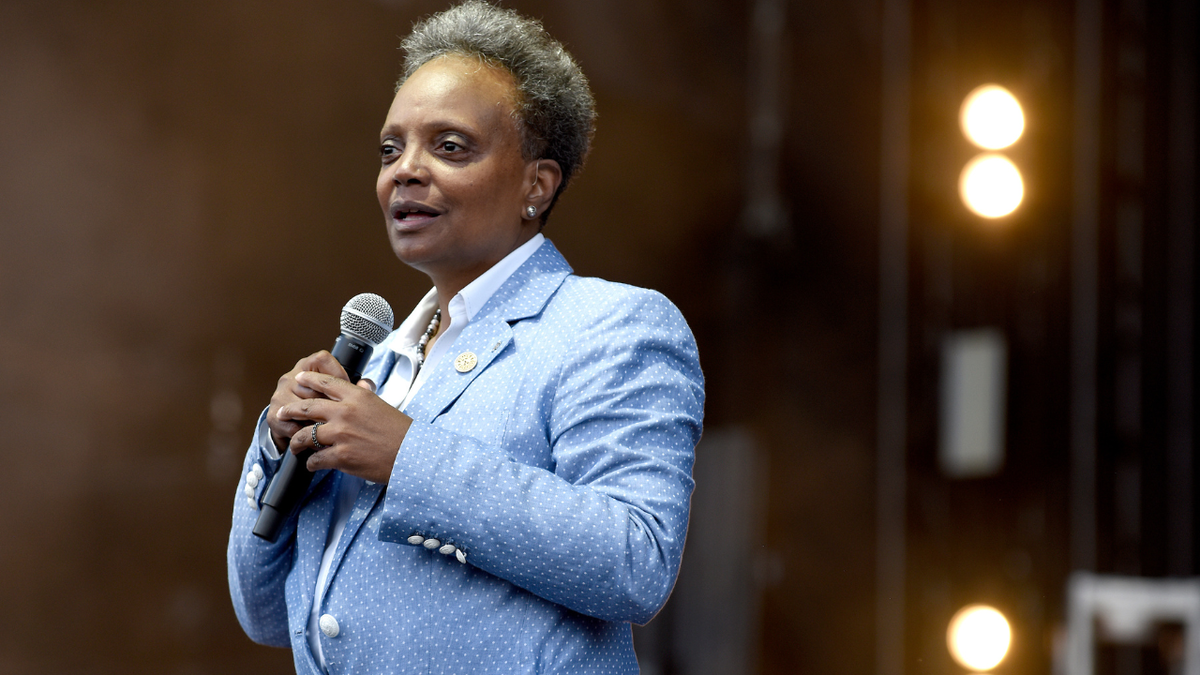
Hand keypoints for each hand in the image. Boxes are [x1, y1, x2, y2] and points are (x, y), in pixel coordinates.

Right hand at [266, 351, 351, 452]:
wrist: (296, 428)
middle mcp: (290, 377)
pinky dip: (308, 435)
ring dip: (319, 423)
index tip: (347, 389)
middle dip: (330, 405)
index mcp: (308, 366)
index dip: (338, 373)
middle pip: (314, 386)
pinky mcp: (274, 416)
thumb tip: (368, 385)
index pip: (322, 359)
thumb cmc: (323, 407)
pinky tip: (317, 441)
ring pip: (304, 408)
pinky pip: (293, 426)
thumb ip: (356, 388)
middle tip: (343, 417)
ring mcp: (279, 395)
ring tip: (331, 432)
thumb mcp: (339, 394)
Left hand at [275, 370, 412, 483]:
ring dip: (297, 441)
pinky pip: (316, 459)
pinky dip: (311, 463)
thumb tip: (359, 385)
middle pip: (307, 407)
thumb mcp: (382, 405)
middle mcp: (345, 412)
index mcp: (357, 396)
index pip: (326, 382)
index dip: (309, 380)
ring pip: (306, 435)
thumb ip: (364, 396)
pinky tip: (312, 464)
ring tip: (294, 445)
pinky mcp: (341, 456)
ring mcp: (341, 434)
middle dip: (290, 410)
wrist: (411, 454)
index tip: (299, 379)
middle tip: (281, 412)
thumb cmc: (401, 431)